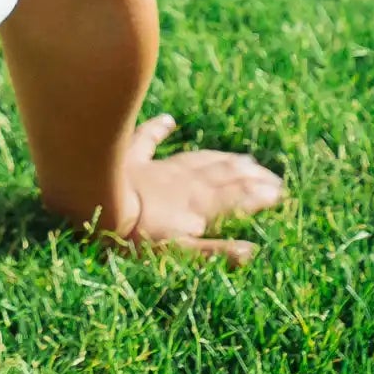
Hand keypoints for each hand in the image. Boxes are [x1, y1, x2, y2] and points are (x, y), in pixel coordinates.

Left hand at [104, 113, 285, 263]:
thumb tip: (252, 252)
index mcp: (197, 205)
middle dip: (249, 176)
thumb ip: (216, 252)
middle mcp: (182, 181)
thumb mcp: (178, 252)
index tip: (281, 192)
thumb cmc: (133, 234)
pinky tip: (168, 120)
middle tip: (271, 174)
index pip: (237, 199)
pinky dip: (158, 130)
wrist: (91, 199)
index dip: (259, 196)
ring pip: (197, 159)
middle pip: (222, 176)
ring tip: (242, 157)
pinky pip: (147, 140)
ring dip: (220, 158)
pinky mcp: (128, 157)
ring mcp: (156, 167)